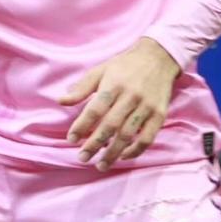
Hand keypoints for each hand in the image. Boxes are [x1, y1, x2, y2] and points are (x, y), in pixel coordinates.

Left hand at [59, 37, 180, 166]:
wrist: (159, 57)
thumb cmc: (124, 65)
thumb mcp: (100, 70)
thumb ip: (81, 88)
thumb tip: (60, 101)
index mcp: (113, 84)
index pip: (95, 109)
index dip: (82, 126)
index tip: (71, 139)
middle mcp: (130, 96)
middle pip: (110, 125)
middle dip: (94, 144)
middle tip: (82, 157)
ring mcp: (146, 106)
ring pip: (128, 135)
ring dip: (113, 153)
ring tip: (101, 165)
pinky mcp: (159, 114)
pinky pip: (147, 138)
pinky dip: (135, 150)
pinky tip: (123, 156)